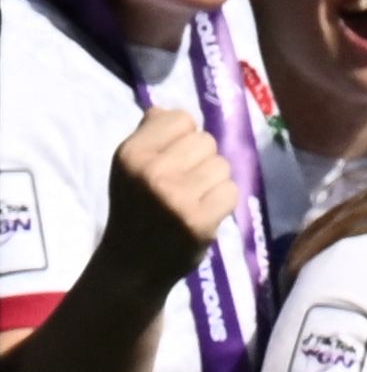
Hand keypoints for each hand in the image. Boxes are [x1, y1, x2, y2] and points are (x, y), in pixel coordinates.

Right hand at [99, 102, 239, 267]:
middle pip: (207, 141)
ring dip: (214, 181)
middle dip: (201, 160)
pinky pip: (232, 191)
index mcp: (131, 153)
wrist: (132, 262)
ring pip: (223, 165)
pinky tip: (203, 213)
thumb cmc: (135, 207)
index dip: (183, 137)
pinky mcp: (200, 220)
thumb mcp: (129, 167)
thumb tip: (168, 109)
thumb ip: (150, 135)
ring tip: (192, 198)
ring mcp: (177, 197)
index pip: (181, 119)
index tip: (172, 158)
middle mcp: (152, 171)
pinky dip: (222, 202)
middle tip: (183, 183)